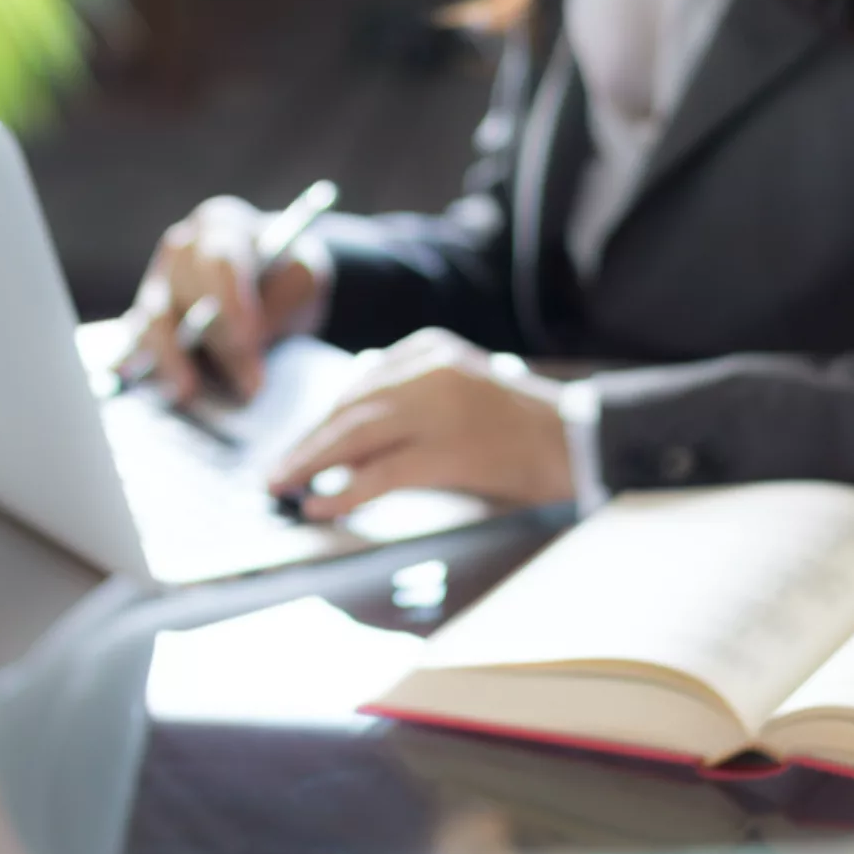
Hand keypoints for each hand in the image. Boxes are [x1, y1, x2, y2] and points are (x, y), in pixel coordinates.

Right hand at [119, 196, 321, 402]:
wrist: (272, 284)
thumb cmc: (287, 276)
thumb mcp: (302, 280)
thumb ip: (278, 308)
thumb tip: (247, 357)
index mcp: (221, 225)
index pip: (220, 261)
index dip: (231, 303)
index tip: (249, 341)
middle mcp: (180, 250)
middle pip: (185, 293)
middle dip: (216, 342)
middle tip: (248, 385)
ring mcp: (157, 285)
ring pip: (152, 320)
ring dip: (171, 360)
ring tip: (189, 393)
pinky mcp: (147, 322)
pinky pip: (138, 346)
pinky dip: (148, 369)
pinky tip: (163, 392)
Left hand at [268, 328, 575, 518]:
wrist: (578, 441)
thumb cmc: (518, 423)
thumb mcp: (460, 383)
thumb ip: (409, 384)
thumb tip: (352, 388)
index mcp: (430, 349)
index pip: (358, 385)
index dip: (322, 422)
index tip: (297, 448)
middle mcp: (429, 369)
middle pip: (349, 408)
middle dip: (307, 443)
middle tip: (274, 472)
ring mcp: (438, 407)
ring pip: (355, 435)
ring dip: (310, 464)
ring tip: (282, 487)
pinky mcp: (447, 449)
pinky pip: (380, 472)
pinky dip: (344, 491)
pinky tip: (320, 505)